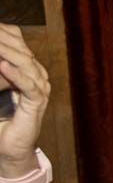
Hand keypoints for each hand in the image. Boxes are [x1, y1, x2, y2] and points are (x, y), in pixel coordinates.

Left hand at [0, 24, 49, 175]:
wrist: (9, 149)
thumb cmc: (0, 120)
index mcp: (26, 69)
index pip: (17, 43)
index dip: (4, 33)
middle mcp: (36, 76)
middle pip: (21, 50)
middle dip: (3, 40)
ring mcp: (39, 89)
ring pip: (26, 64)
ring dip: (7, 53)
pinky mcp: (37, 104)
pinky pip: (28, 85)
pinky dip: (16, 75)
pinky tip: (3, 65)